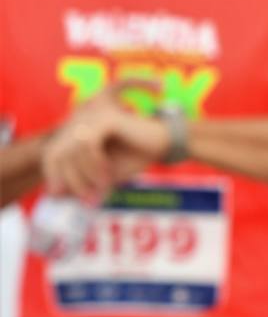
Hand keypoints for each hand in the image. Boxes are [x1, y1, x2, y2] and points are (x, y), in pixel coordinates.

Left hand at [42, 79, 170, 202]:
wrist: (166, 143)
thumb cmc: (136, 157)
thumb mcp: (104, 174)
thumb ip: (82, 181)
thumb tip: (59, 194)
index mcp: (78, 131)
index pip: (52, 153)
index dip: (53, 176)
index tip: (61, 196)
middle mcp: (80, 120)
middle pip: (57, 152)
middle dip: (70, 180)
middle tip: (86, 199)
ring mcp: (92, 117)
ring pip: (71, 151)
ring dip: (85, 175)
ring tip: (102, 188)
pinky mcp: (105, 118)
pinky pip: (88, 145)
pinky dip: (95, 164)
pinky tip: (108, 175)